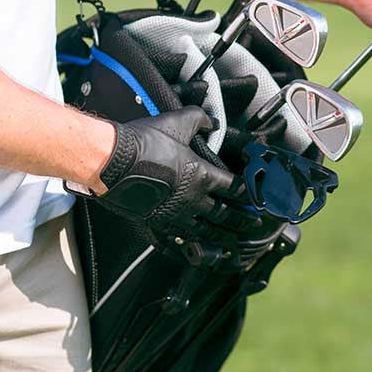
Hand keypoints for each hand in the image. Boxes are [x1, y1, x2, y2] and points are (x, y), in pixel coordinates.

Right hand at [85, 108, 254, 238]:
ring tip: (232, 245)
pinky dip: (187, 247)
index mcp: (201, 176)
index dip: (249, 194)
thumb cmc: (144, 141)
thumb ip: (200, 120)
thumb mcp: (178, 122)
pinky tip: (193, 252)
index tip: (260, 200)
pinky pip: (174, 241)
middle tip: (254, 228)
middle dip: (241, 222)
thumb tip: (213, 121)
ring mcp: (172, 214)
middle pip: (223, 215)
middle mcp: (191, 200)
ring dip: (220, 239)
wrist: (111, 161)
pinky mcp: (153, 223)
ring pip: (202, 232)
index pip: (234, 188)